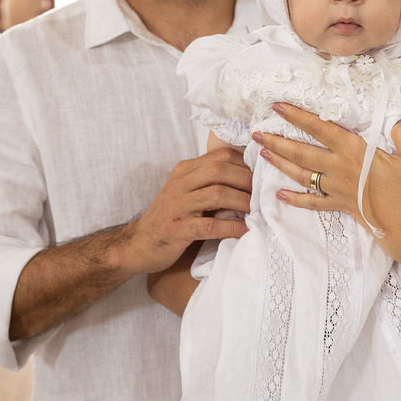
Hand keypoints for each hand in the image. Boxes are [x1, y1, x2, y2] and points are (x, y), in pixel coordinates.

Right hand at [119, 147, 251, 274]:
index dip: (244, 164)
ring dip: (242, 202)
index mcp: (184, 171)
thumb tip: (248, 181)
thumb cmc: (170, 218)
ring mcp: (177, 206)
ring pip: (217, 194)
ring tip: (257, 212)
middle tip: (262, 194)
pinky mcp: (177, 229)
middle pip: (219, 170)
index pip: (220, 156)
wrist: (139, 244)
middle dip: (246, 181)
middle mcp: (179, 183)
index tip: (260, 177)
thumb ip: (209, 183)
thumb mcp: (187, 192)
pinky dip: (231, 228)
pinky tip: (244, 230)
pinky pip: (210, 226)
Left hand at [254, 103, 400, 264]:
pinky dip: (295, 199)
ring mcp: (337, 189)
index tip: (278, 106)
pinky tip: (279, 195)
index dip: (298, 117)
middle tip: (257, 133)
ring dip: (281, 164)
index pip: (320, 129)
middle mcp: (339, 169)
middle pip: (302, 153)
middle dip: (278, 141)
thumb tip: (397, 119)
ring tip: (263, 154)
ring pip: (302, 174)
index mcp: (354, 152)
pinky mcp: (341, 206)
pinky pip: (313, 202)